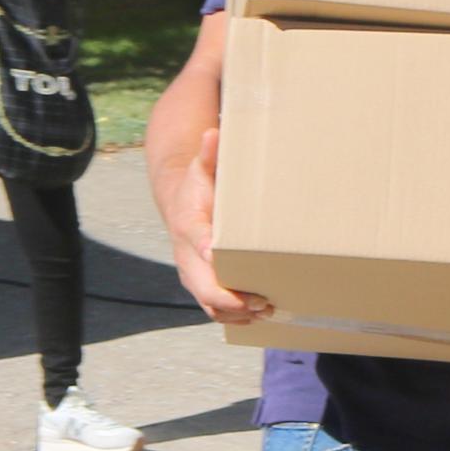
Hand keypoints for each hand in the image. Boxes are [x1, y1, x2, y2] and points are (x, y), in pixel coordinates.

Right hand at [161, 122, 273, 324]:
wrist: (180, 206)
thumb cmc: (198, 188)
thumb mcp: (203, 169)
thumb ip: (210, 155)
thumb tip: (213, 133)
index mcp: (189, 226)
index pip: (196, 242)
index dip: (206, 251)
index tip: (218, 257)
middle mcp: (187, 257)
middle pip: (203, 286)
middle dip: (232, 297)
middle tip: (262, 299)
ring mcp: (193, 275)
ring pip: (209, 304)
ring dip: (238, 313)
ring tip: (268, 311)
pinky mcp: (201, 287)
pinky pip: (214, 310)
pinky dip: (236, 317)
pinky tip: (260, 317)